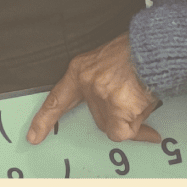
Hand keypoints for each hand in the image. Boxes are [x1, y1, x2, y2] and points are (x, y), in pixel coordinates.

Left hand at [25, 34, 160, 144]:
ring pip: (112, 125)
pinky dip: (137, 131)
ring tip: (141, 99)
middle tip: (129, 99)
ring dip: (129, 119)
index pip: (57, 98)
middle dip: (114, 115)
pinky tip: (146, 120)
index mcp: (80, 70)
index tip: (33, 136)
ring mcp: (102, 96)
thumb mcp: (108, 63)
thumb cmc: (134, 54)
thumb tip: (113, 112)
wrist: (152, 50)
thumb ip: (102, 85)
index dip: (44, 119)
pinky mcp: (118, 109)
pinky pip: (124, 132)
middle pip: (96, 117)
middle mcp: (87, 83)